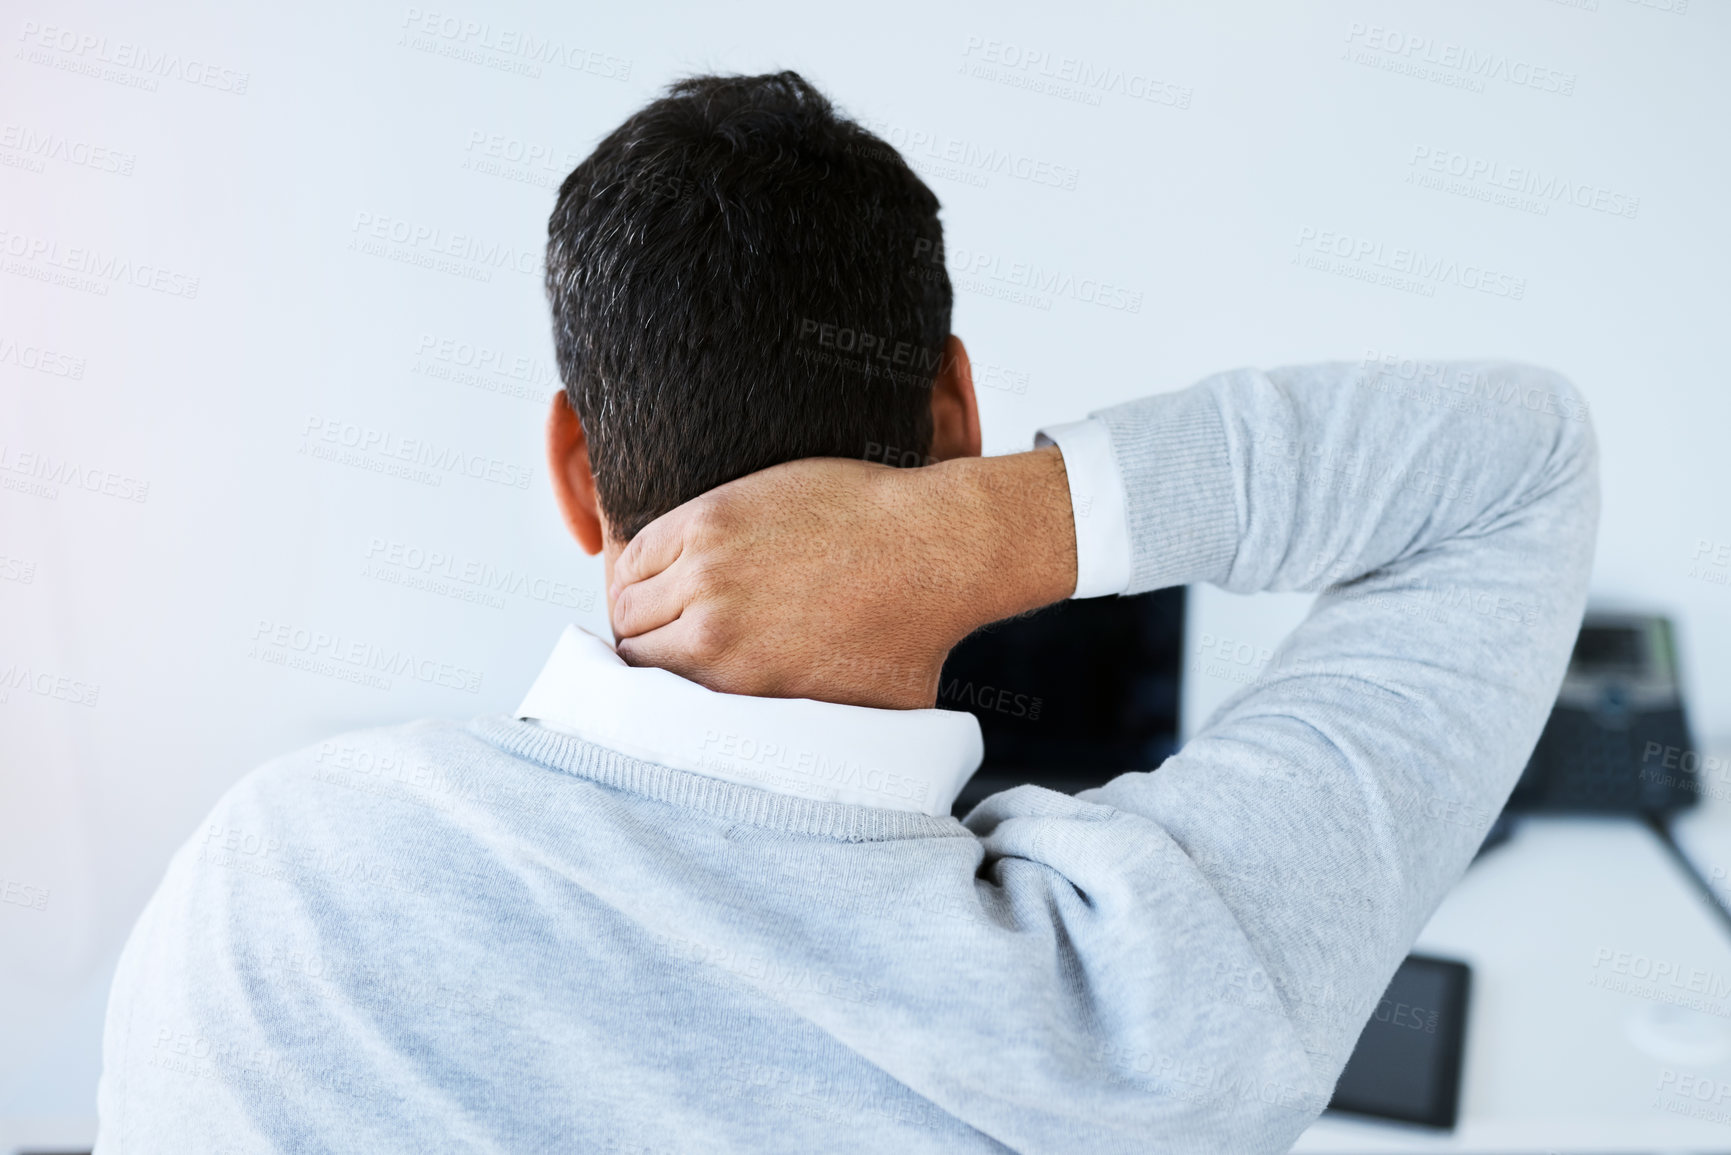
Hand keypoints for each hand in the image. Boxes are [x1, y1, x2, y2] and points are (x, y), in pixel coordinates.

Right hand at [608, 450, 1076, 708]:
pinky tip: (668, 568)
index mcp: (738, 688)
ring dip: (638, 608)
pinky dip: (641, 563)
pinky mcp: (710, 516)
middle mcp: (711, 634)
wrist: (934, 550)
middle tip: (661, 646)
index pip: (651, 705)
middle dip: (644, 653)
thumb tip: (809, 795)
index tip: (660, 689)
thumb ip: (817, 751)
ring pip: (628, 600)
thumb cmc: (912, 635)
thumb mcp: (867, 721)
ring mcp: (706, 569)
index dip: (653, 698)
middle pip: (631, 650)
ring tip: (664, 608)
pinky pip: (641, 548)